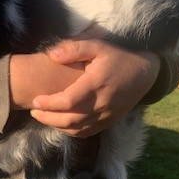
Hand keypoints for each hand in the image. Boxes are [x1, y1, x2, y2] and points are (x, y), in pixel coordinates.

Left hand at [30, 38, 159, 137]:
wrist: (145, 73)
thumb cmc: (118, 57)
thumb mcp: (98, 46)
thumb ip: (75, 49)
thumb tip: (52, 55)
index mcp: (97, 84)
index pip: (70, 101)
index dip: (50, 104)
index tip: (35, 100)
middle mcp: (102, 104)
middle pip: (71, 120)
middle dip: (48, 118)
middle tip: (33, 111)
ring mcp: (107, 115)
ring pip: (78, 129)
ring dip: (56, 126)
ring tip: (42, 116)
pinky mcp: (109, 121)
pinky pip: (87, 132)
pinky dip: (70, 131)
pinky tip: (59, 123)